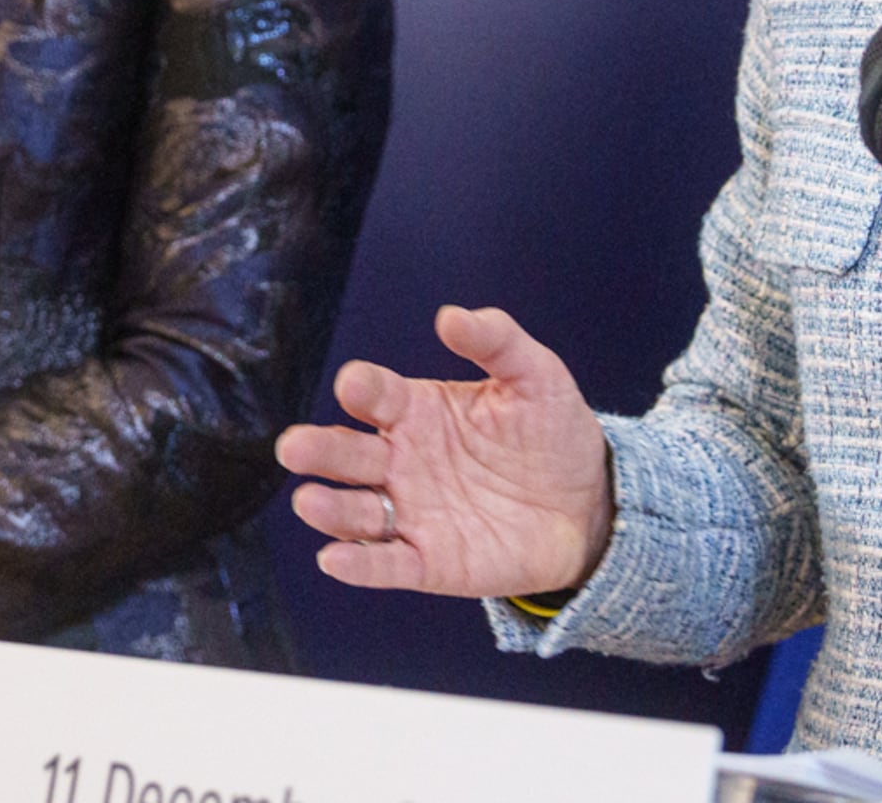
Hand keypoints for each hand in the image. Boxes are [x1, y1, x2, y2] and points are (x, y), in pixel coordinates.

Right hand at [271, 304, 614, 596]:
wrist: (586, 503)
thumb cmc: (551, 433)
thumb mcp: (535, 376)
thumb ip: (497, 341)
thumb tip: (451, 316)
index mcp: (417, 411)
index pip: (377, 396)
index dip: (362, 389)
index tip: (354, 385)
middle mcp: (402, 460)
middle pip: (349, 454)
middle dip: (320, 449)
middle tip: (294, 446)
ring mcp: (411, 512)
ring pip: (356, 511)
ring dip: (330, 509)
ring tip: (310, 502)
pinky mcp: (428, 562)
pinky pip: (387, 564)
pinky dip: (359, 565)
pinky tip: (335, 558)